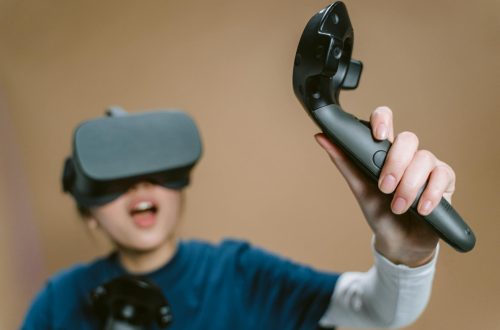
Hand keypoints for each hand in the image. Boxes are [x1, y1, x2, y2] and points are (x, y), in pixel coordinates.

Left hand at [315, 106, 455, 266]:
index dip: (383, 119)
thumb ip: (344, 162)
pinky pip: (443, 175)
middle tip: (384, 187)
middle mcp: (407, 155)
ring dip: (409, 185)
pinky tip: (421, 209)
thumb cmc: (379, 211)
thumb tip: (320, 137)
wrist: (399, 242)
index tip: (378, 134)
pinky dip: (430, 193)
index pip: (384, 120)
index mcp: (384, 152)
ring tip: (398, 207)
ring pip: (425, 158)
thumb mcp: (359, 188)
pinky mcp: (444, 180)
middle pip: (408, 138)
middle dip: (395, 164)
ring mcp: (427, 166)